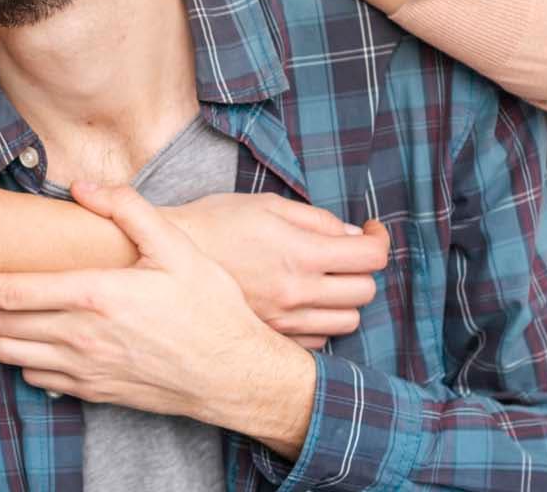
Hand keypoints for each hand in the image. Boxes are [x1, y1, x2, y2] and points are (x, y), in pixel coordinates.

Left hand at [0, 182, 316, 453]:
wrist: (238, 376)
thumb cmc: (212, 309)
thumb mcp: (179, 247)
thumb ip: (128, 210)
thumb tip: (83, 186)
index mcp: (95, 296)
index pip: (8, 293)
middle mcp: (82, 338)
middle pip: (0, 327)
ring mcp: (86, 372)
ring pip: (13, 357)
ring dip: (2, 334)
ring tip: (14, 309)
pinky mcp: (95, 394)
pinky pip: (39, 381)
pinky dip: (29, 361)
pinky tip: (48, 340)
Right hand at [165, 192, 388, 348]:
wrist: (165, 258)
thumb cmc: (214, 223)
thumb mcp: (266, 205)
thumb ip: (316, 219)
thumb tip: (351, 233)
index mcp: (301, 252)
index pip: (371, 256)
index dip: (381, 240)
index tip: (371, 232)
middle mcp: (298, 291)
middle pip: (365, 291)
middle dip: (364, 269)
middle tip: (347, 254)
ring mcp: (285, 320)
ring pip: (348, 322)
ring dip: (346, 299)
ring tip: (327, 280)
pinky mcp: (272, 336)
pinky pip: (319, 340)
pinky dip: (321, 322)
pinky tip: (303, 302)